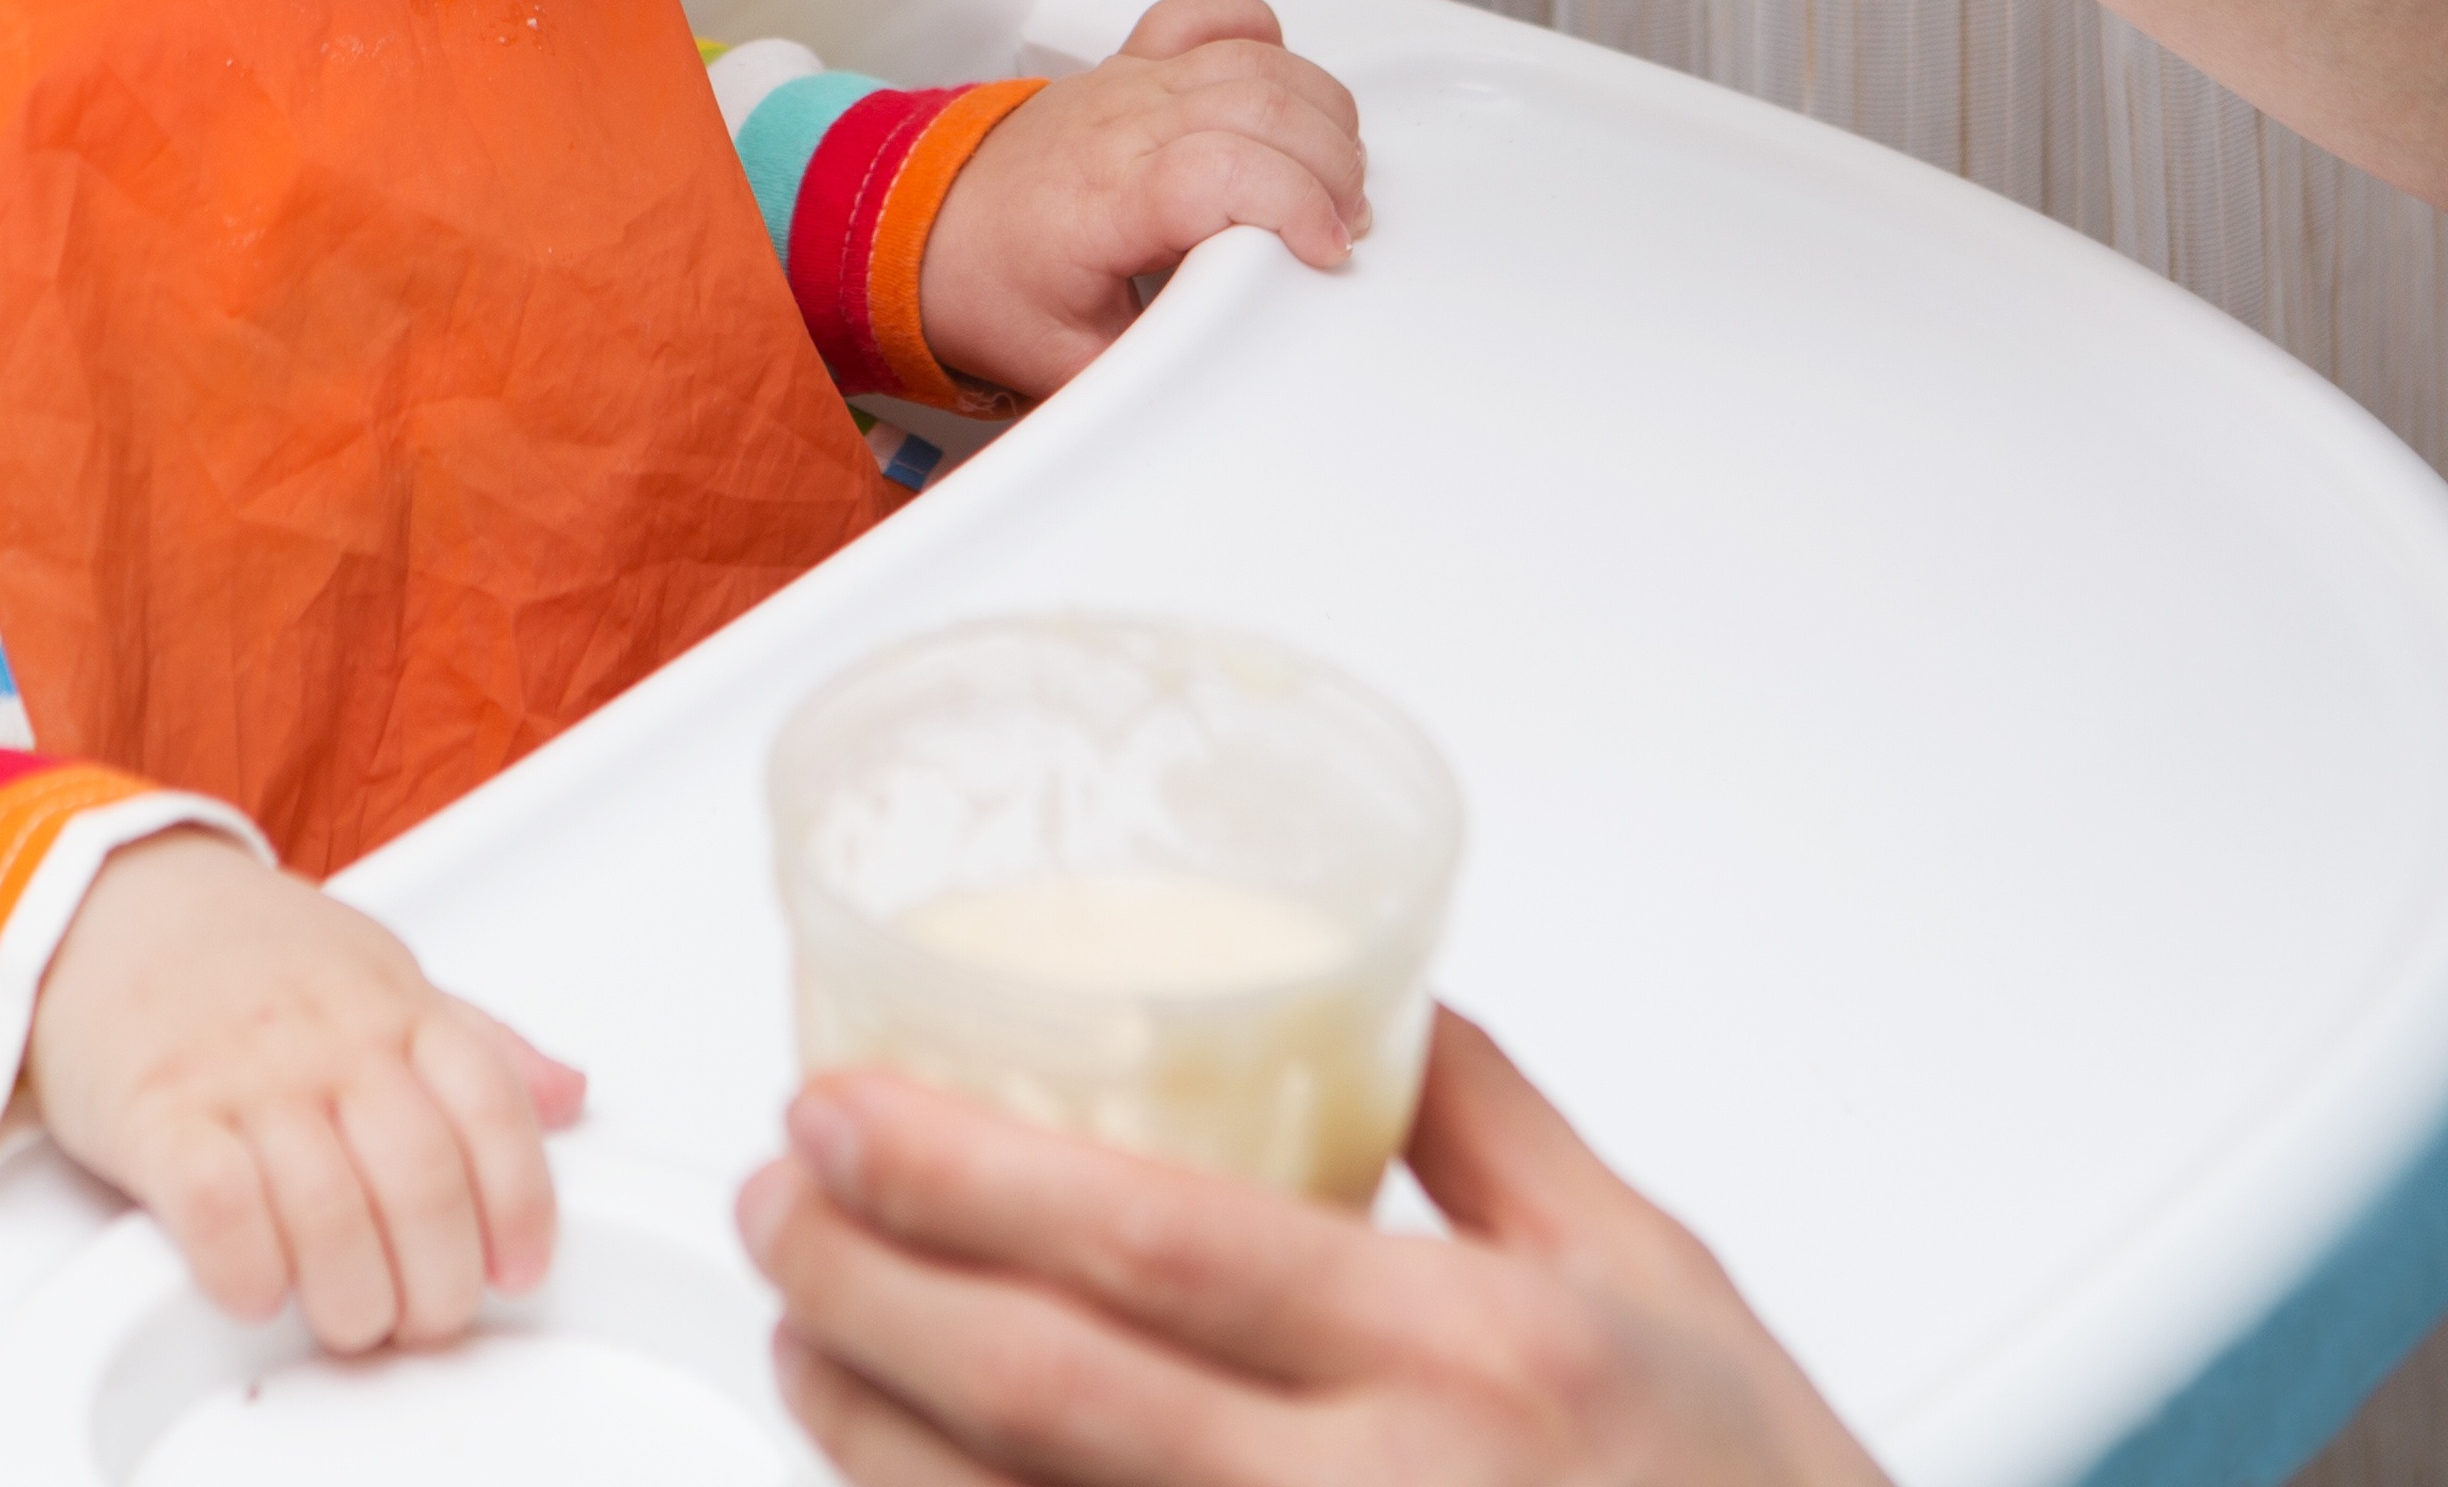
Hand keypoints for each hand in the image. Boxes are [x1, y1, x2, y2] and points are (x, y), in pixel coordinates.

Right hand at [23, 829, 584, 1354]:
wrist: (103, 904)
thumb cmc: (245, 949)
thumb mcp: (378, 971)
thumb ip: (474, 1043)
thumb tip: (566, 1094)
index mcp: (395, 1007)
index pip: (493, 1110)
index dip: (522, 1206)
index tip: (517, 1270)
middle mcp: (330, 1040)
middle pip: (422, 1180)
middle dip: (439, 1281)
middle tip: (428, 1318)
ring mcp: (244, 1075)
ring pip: (330, 1211)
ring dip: (354, 1297)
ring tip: (354, 1318)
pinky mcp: (157, 1112)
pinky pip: (219, 1208)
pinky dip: (249, 1270)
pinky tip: (260, 1289)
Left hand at [743, 1016, 1883, 1486]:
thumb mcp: (1663, 1279)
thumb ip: (1498, 1136)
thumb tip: (1380, 1006)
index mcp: (1473, 1360)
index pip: (1158, 1249)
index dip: (963, 1176)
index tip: (843, 1108)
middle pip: (1049, 1399)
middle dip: (872, 1288)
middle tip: (784, 1204)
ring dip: (874, 1441)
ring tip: (807, 1339)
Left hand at [914, 0, 1371, 400]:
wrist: (924, 226)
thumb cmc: (991, 284)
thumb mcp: (1071, 362)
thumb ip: (1152, 369)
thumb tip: (1226, 382)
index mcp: (1106, 200)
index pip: (1223, 172)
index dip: (1295, 205)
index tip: (1325, 253)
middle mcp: (1124, 124)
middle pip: (1260, 104)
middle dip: (1331, 166)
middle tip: (1341, 225)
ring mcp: (1133, 84)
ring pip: (1255, 57)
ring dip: (1319, 109)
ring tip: (1334, 174)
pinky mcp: (1137, 63)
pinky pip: (1213, 15)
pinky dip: (1266, 35)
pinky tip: (1287, 86)